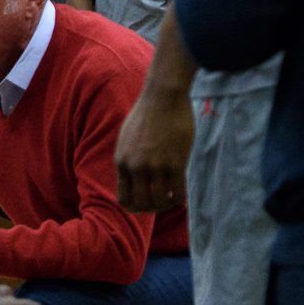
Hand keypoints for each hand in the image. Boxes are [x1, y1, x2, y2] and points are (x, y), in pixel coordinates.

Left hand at [114, 83, 193, 212]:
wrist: (162, 96)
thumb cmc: (146, 114)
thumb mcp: (126, 139)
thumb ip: (128, 160)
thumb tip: (133, 178)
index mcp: (122, 162)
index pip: (125, 199)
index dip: (137, 206)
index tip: (147, 201)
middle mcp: (136, 167)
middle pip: (142, 205)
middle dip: (152, 208)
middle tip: (162, 202)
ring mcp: (155, 166)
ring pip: (160, 202)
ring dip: (167, 204)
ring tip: (172, 197)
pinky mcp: (175, 163)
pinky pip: (177, 193)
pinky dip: (179, 199)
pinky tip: (181, 195)